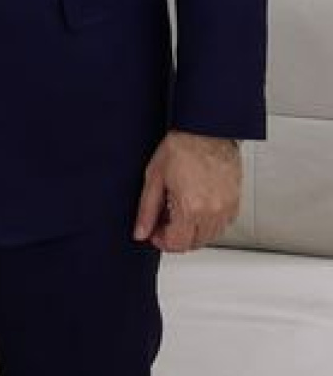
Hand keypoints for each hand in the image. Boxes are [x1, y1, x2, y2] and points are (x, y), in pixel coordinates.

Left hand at [133, 129, 241, 251]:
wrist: (207, 131)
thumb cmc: (182, 147)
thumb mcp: (154, 177)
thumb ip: (147, 209)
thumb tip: (140, 231)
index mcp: (190, 208)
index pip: (177, 244)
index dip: (161, 241)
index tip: (154, 232)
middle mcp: (212, 213)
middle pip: (193, 244)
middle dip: (176, 238)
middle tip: (163, 222)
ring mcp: (227, 209)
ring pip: (209, 237)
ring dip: (192, 233)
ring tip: (178, 212)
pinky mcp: (235, 204)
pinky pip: (221, 226)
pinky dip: (207, 224)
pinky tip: (196, 208)